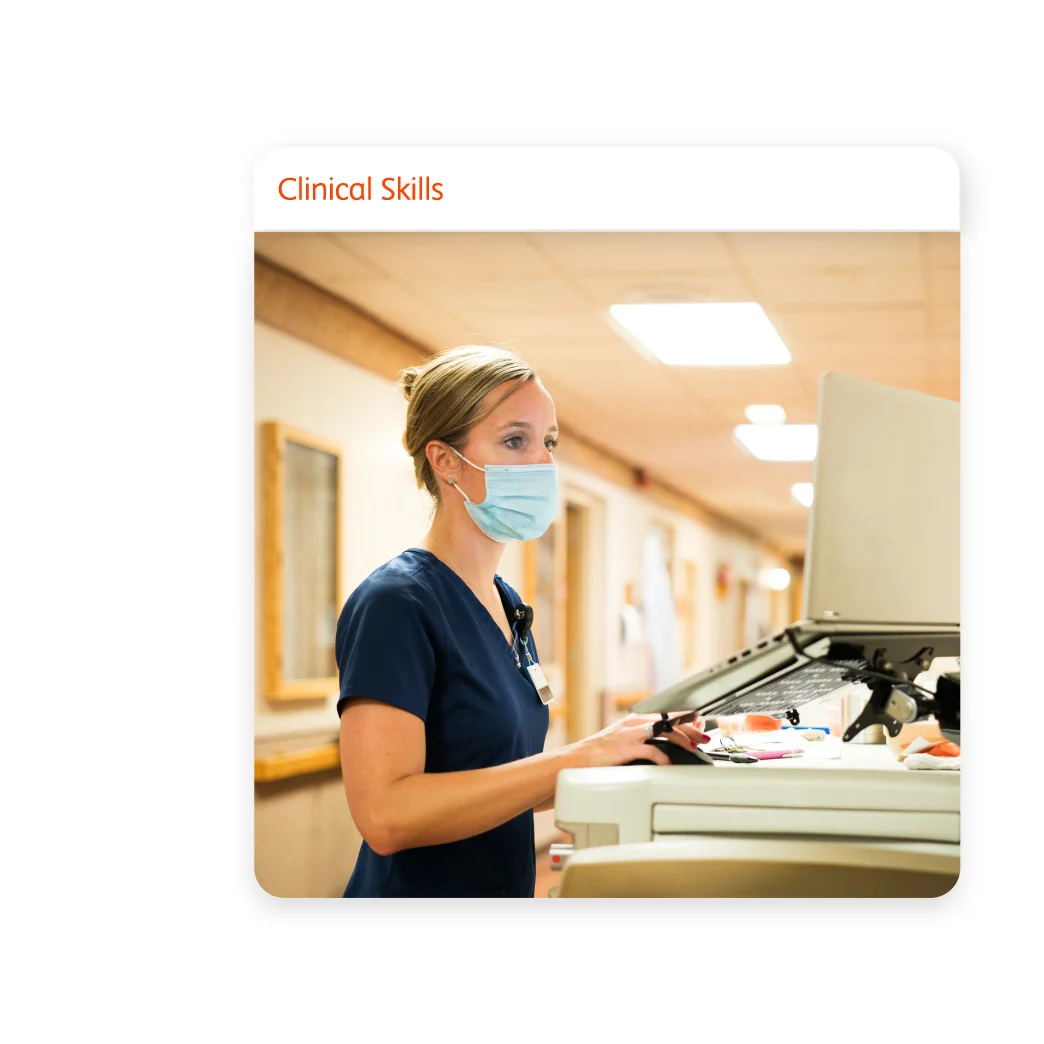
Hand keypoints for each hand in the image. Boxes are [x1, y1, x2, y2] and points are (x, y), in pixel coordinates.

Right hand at [574, 713, 710, 767]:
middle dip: (690, 730)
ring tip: (693, 748)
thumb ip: (643, 739)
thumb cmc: (601, 752)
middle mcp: (635, 723)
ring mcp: (632, 734)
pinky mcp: (627, 747)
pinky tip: (670, 763)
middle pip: (670, 722)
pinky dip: (663, 757)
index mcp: (636, 720)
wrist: (579, 757)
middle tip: (704, 738)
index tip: (700, 721)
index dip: (685, 718)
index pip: (666, 716)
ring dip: (682, 740)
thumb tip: (664, 745)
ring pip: (664, 732)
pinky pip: (652, 751)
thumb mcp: (624, 740)